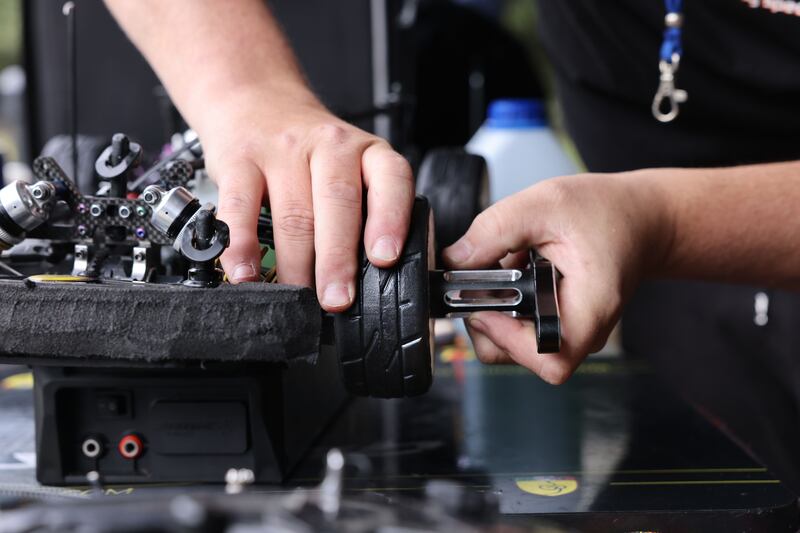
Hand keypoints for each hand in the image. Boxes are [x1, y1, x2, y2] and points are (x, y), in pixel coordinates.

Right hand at [199, 88, 414, 311]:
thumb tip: (393, 276)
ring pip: (292, 214)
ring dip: (294, 265)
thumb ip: (373, 211)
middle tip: (336, 299)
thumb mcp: (354, 165)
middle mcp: (329, 145)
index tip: (384, 258)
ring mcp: (282, 151)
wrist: (257, 99)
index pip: (390, 179)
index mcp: (367, 151)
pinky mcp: (239, 160)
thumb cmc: (312, 150)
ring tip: (297, 299)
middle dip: (337, 259)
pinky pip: (240, 207)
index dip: (390, 219)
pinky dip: (242, 246)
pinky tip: (245, 273)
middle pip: (337, 203)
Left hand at [442, 171, 669, 383]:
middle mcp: (583, 333)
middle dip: (489, 320)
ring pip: (513, 347)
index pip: (546, 357)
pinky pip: (519, 332)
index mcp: (591, 310)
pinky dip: (506, 307)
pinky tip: (516, 276)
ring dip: (495, 311)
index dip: (506, 338)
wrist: (638, 219)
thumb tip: (454, 260)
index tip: (487, 304)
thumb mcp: (545, 204)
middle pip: (518, 356)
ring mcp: (571, 335)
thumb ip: (495, 230)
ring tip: (507, 271)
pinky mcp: (557, 328)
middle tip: (486, 278)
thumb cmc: (606, 212)